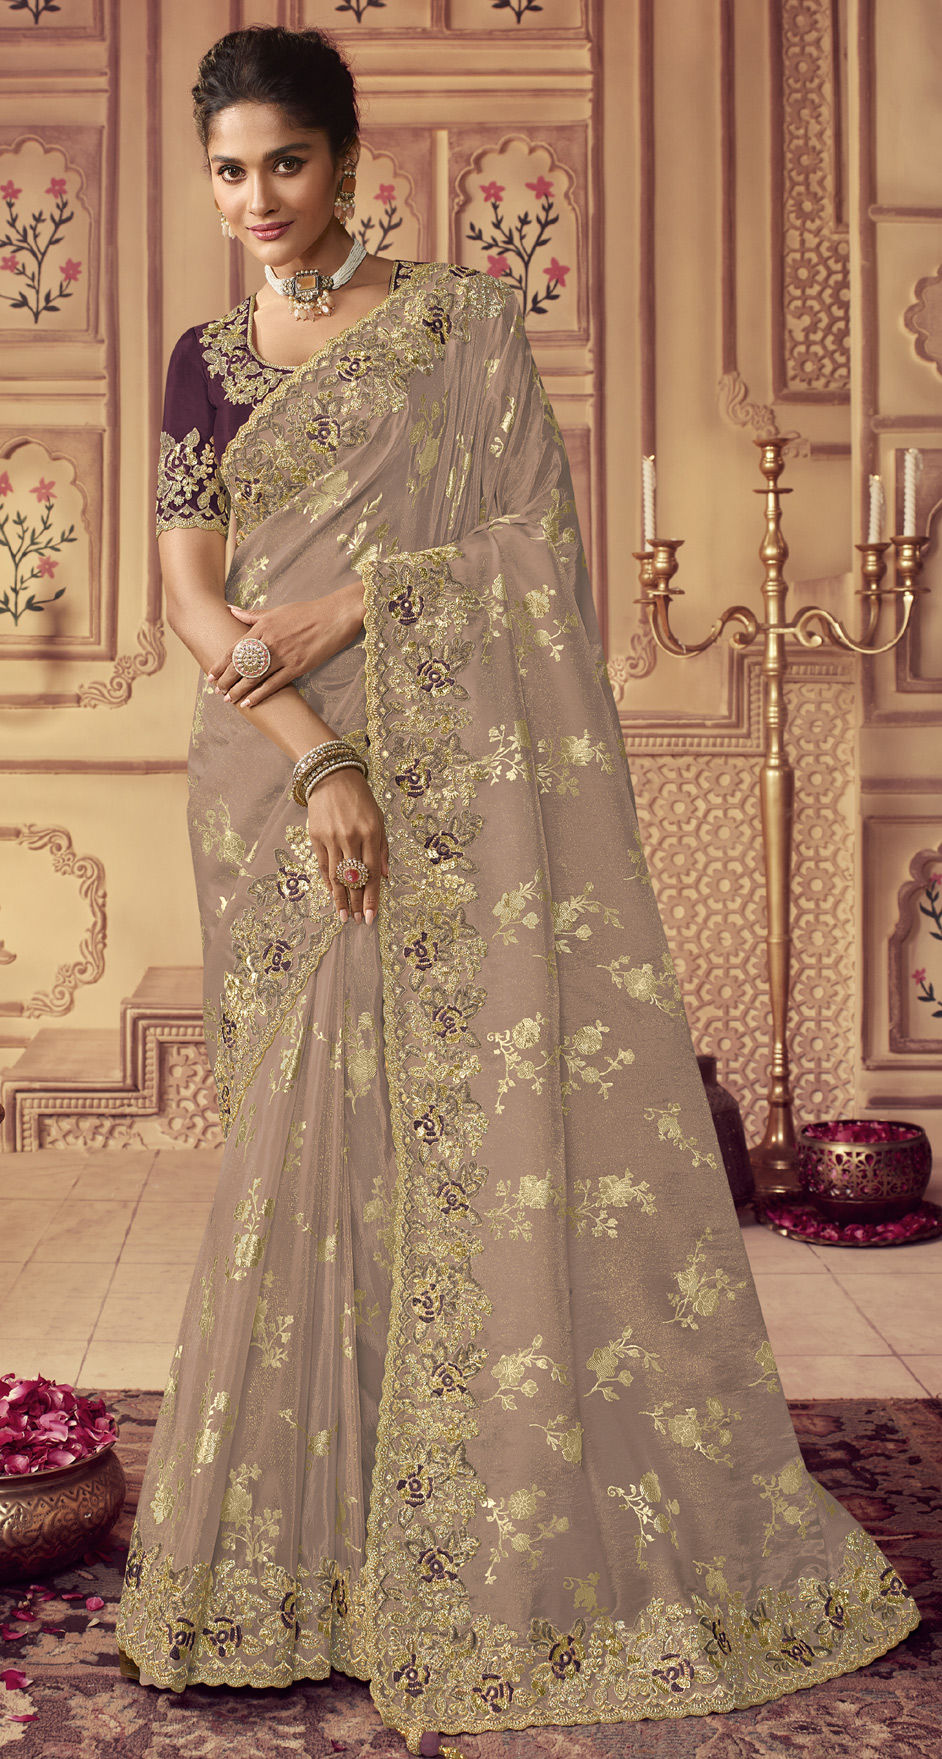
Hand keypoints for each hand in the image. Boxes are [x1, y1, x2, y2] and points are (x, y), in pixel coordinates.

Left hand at [207, 583, 363, 707]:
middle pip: (241, 665)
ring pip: (255, 677)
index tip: (211, 674)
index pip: (235, 649)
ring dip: (239, 690)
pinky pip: (274, 684)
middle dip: (227, 680)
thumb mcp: (277, 610)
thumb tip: (231, 610)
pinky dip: (259, 695)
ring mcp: (283, 655)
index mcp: (262, 627)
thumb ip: (252, 615)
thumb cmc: (306, 612)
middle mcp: (269, 642)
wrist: (335, 616)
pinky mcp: (297, 667)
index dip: (221, 664)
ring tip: (229, 700)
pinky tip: (249, 703)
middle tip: (217, 691)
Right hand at [307, 765, 388, 924]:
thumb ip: (382, 850)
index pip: (371, 874)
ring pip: (336, 876)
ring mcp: (332, 838)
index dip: (371, 898)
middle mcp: (351, 837)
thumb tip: (384, 878)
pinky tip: (333, 896)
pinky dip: (328, 883)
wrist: (332, 777)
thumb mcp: (379, 820)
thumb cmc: (361, 800)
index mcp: (371, 833)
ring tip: (344, 916)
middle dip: (356, 903)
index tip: (370, 917)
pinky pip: (323, 866)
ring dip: (340, 899)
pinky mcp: (316, 837)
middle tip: (357, 921)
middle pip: (353, 879)